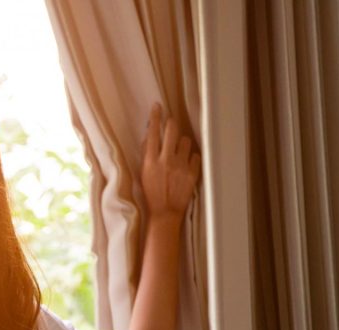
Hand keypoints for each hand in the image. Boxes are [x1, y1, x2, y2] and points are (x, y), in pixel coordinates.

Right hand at [141, 102, 200, 224]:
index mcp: (150, 161)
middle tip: (170, 125)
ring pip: (186, 141)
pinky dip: (191, 158)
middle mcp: (166, 160)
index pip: (153, 132)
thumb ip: (147, 154)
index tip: (157, 107)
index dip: (155, 117)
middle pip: (172, 130)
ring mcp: (181, 166)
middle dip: (171, 124)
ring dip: (182, 143)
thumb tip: (151, 135)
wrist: (164, 213)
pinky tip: (186, 164)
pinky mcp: (192, 173)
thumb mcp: (143, 173)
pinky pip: (195, 156)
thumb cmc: (151, 194)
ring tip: (178, 152)